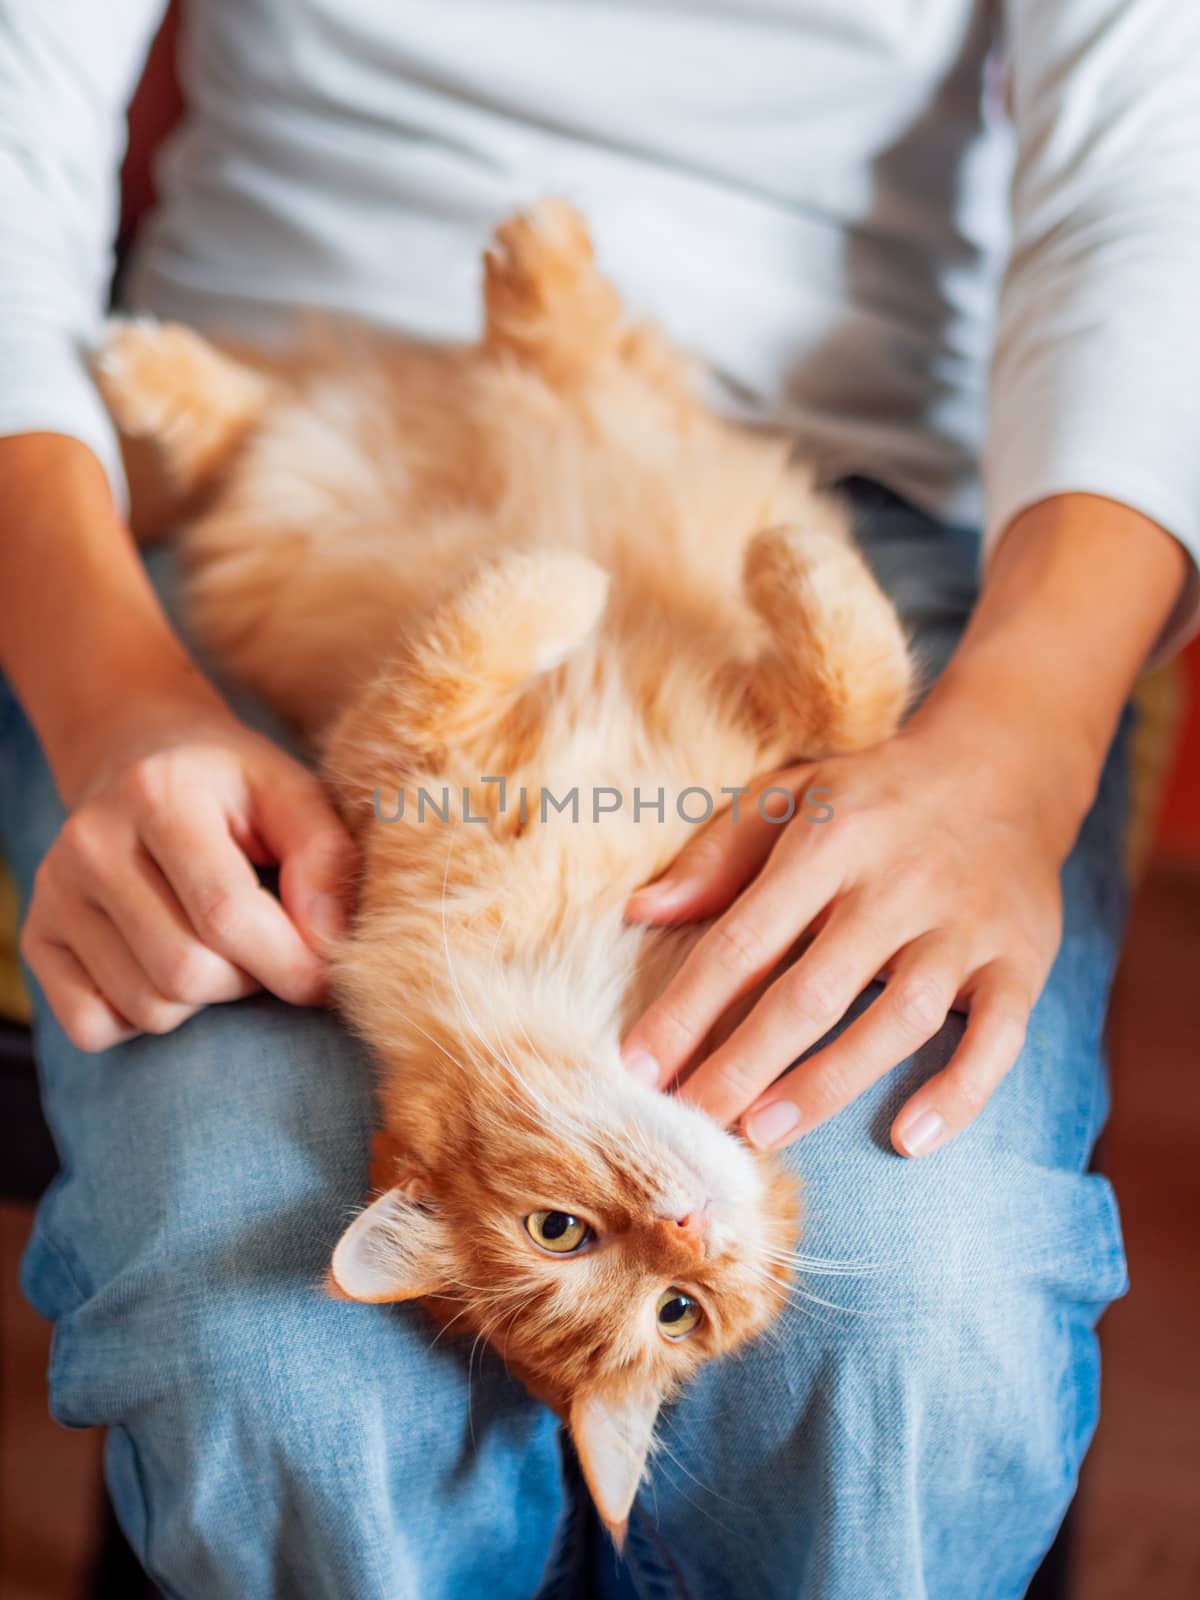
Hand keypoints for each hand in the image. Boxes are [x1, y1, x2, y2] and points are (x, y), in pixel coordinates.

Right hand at [21, 699, 357, 1051]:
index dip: (291, 962)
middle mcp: (90, 842)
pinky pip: (94, 1026)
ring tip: (219, 946)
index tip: (326, 975)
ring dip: (205, 999)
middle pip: (185, 972)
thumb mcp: (292, 793)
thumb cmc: (232, 788)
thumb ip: (325, 858)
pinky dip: (142, 1018)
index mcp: (158, 794)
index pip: (226, 914)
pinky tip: (165, 965)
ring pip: (147, 1007)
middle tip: (267, 946)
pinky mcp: (36, 936)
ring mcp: (53, 892)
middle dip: (249, 979)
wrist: (138, 758)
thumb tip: (328, 941)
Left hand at [620, 722, 1071, 1158]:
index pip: (745, 939)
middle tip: (693, 1122)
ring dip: (828, 1085)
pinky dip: (958, 1093)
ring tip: (764, 1133)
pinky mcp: (1021, 960)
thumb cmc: (871, 796)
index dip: (688, 1009)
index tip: (639, 1069)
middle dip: (743, 1064)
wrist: (1004, 767)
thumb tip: (641, 911)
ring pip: (898, 1019)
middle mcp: (899, 884)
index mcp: (830, 840)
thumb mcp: (790, 795)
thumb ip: (716, 854)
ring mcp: (965, 926)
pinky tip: (909, 1139)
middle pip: (813, 991)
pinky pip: (998, 1038)